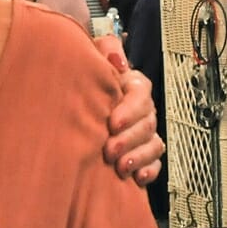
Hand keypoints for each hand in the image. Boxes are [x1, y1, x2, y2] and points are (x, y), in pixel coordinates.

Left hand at [94, 34, 164, 185]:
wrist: (71, 109)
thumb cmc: (82, 80)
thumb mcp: (91, 58)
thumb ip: (106, 50)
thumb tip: (118, 60)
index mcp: (131, 84)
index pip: (141, 93)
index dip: (130, 109)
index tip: (112, 123)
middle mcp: (141, 108)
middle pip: (147, 122)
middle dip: (129, 138)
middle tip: (109, 150)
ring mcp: (144, 131)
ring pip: (153, 144)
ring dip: (138, 157)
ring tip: (119, 166)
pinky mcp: (143, 153)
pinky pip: (155, 163)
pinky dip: (148, 170)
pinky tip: (137, 177)